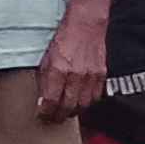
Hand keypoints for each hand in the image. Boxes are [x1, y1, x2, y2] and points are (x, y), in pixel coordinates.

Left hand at [36, 1, 110, 121]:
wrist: (85, 25)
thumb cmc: (63, 39)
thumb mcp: (45, 59)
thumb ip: (44, 80)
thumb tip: (42, 99)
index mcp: (59, 70)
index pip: (52, 101)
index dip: (46, 112)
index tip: (42, 115)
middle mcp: (76, 75)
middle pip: (68, 106)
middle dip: (58, 116)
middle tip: (52, 119)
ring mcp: (91, 75)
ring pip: (83, 104)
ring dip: (73, 112)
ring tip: (65, 113)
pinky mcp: (102, 74)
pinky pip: (95, 96)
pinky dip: (87, 103)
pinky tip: (79, 102)